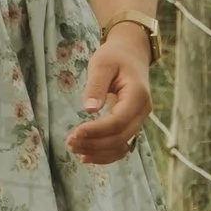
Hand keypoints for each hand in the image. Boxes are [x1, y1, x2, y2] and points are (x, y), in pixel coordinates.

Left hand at [66, 33, 151, 165]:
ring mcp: (138, 120)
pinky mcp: (131, 124)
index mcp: (137, 95)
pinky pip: (121, 146)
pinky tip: (86, 156)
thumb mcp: (102, 64)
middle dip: (94, 144)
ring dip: (97, 152)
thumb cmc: (115, 56)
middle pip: (120, 138)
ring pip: (121, 147)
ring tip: (74, 148)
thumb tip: (89, 110)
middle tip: (69, 142)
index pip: (118, 122)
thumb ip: (96, 86)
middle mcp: (141, 111)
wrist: (131, 54)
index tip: (75, 132)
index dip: (96, 131)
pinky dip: (105, 154)